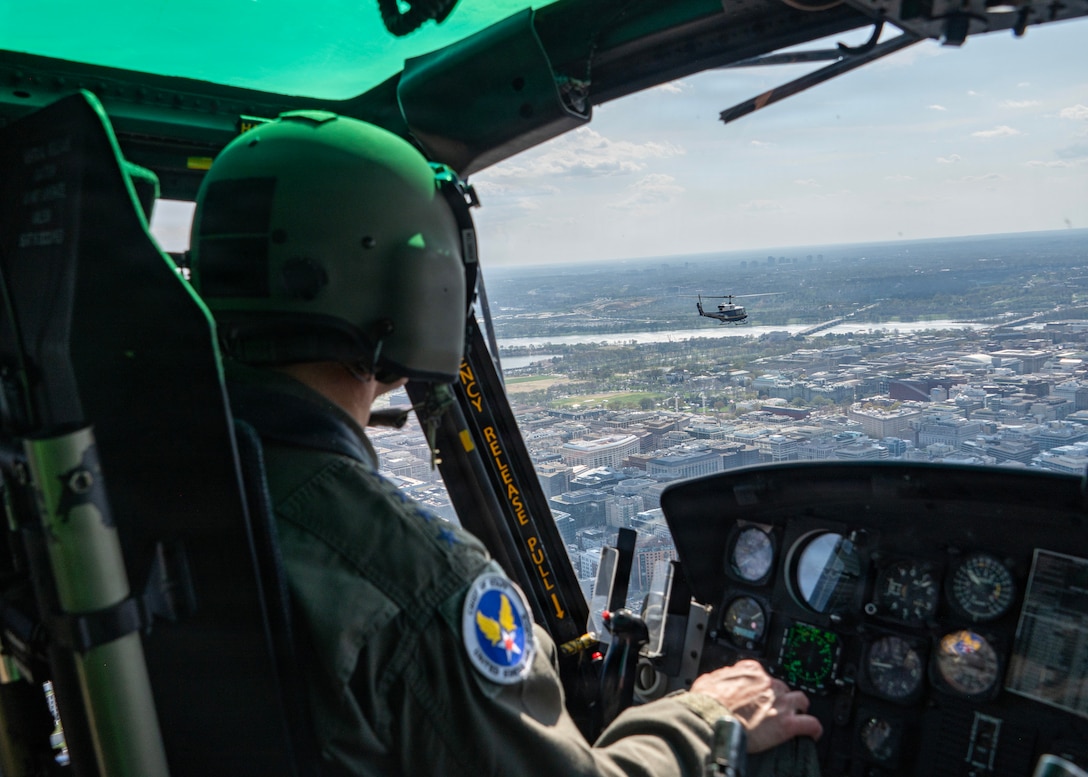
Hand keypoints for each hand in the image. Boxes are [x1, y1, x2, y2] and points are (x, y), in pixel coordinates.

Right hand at [690, 659, 822, 753]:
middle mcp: (769, 684)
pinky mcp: (786, 724)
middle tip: (770, 709)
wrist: (711, 718)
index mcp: (751, 671)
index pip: (763, 672)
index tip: (759, 691)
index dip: (762, 684)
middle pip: (782, 687)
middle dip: (778, 697)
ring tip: (795, 717)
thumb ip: (720, 677)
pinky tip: (812, 733)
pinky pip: (810, 724)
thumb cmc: (707, 702)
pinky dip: (813, 729)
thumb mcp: (708, 681)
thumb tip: (718, 680)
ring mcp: (779, 703)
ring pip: (801, 701)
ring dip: (799, 708)